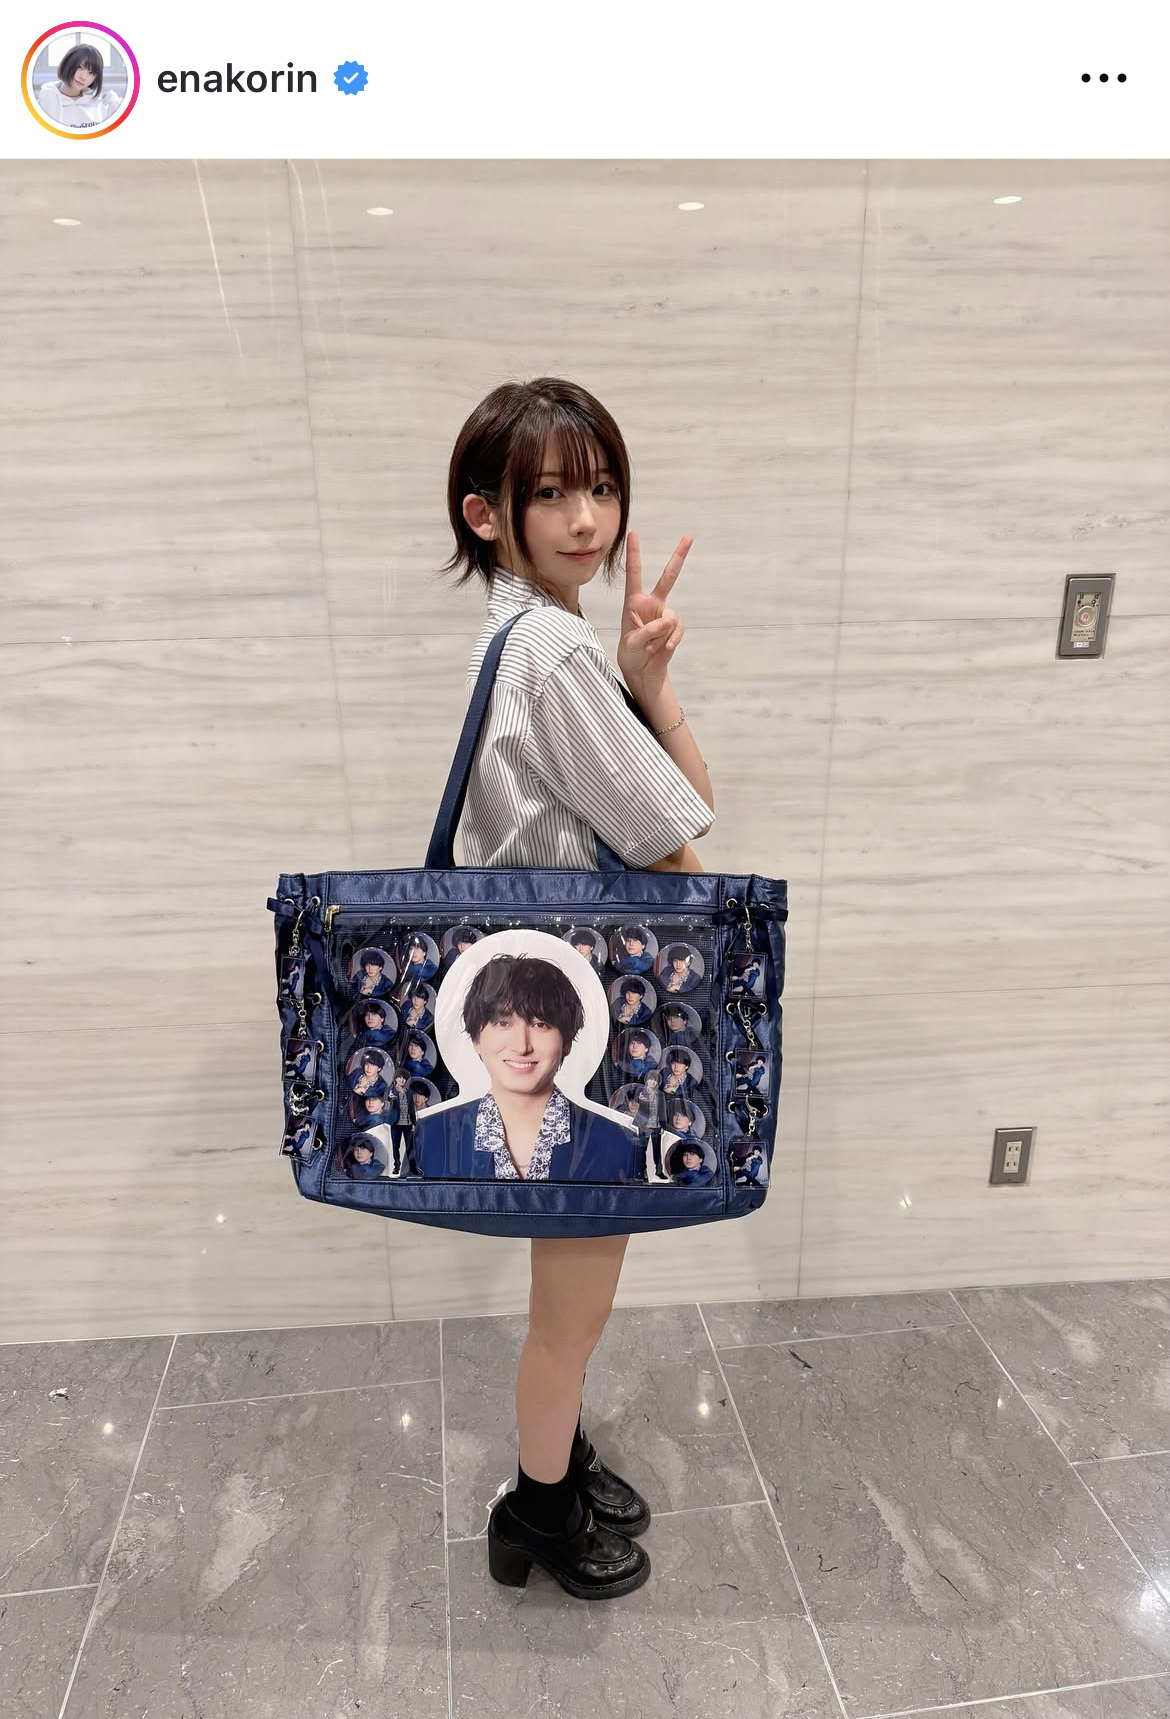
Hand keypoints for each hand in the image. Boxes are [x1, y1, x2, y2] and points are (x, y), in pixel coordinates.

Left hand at [615, 531, 691, 698]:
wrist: (642, 671)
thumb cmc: (631, 653)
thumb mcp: (632, 642)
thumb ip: (648, 631)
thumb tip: (667, 622)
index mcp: (633, 601)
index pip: (634, 574)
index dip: (634, 554)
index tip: (633, 533)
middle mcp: (651, 604)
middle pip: (668, 577)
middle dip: (679, 557)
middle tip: (688, 538)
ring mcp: (665, 616)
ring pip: (671, 618)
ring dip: (660, 635)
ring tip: (650, 647)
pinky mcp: (674, 629)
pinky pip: (677, 630)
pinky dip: (670, 641)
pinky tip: (661, 649)